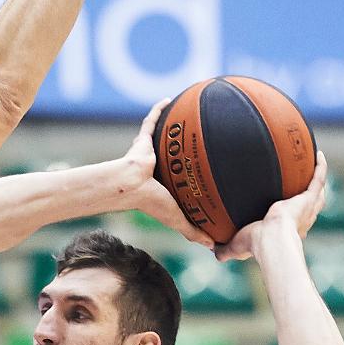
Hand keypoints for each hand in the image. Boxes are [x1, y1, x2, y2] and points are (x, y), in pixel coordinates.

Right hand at [109, 98, 214, 249]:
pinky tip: (169, 98)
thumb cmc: (150, 202)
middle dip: (186, 149)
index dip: (194, 175)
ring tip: (191, 115)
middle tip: (205, 140)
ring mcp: (151, 152)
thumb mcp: (177, 218)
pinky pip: (151, 120)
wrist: (129, 185)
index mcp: (168, 184)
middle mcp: (160, 167)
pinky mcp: (143, 140)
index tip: (209, 170)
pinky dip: (158, 110)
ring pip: (165, 137)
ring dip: (174, 127)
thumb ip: (193, 231)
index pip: (183, 178)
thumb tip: (213, 246)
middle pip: (176, 155)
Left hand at [215, 152, 328, 262]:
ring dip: (317, 180)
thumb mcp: (236, 246)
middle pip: (308, 205)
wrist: (269, 239)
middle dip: (308, 196)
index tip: (284, 208)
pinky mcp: (309, 198)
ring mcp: (306, 208)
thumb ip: (225, 249)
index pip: (291, 221)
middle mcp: (300, 219)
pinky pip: (318, 178)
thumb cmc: (254, 244)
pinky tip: (318, 154)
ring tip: (315, 165)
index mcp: (286, 230)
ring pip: (317, 192)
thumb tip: (213, 250)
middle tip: (304, 182)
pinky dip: (320, 167)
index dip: (290, 215)